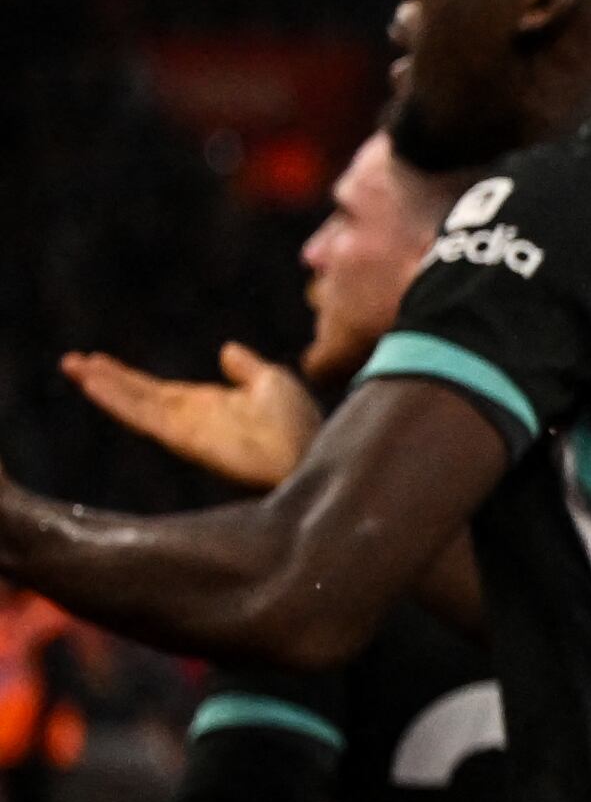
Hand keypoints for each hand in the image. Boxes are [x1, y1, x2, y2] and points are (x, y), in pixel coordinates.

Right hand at [59, 345, 317, 487]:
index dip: (126, 376)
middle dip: (104, 378)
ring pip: (133, 403)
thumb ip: (246, 368)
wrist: (309, 452)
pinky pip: (143, 416)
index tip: (97, 360)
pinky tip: (95, 386)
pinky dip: (118, 400)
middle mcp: (188, 417)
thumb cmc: (298, 424)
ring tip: (74, 367)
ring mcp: (182, 427)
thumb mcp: (271, 382)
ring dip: (103, 386)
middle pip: (136, 394)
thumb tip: (227, 349)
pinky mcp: (181, 436)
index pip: (155, 389)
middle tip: (70, 361)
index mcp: (206, 404)